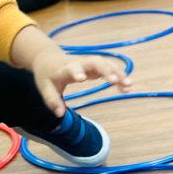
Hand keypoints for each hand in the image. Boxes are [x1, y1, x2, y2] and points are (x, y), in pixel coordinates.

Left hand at [10, 26, 130, 117]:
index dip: (76, 72)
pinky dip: (118, 75)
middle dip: (106, 70)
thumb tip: (60, 115)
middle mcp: (79, 63)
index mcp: (64, 69)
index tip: (82, 79)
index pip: (71, 68)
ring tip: (128, 86)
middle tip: (116, 81)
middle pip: (95, 62)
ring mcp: (88, 63)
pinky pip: (109, 68)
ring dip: (117, 72)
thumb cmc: (47, 75)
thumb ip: (52, 101)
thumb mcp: (44, 88)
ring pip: (106, 64)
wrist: (49, 59)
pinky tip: (127, 87)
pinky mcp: (95, 65)